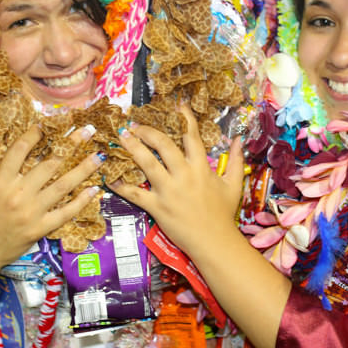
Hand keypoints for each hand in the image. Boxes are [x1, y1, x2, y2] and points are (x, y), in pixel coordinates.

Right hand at [0, 125, 102, 286]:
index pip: (20, 150)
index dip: (35, 134)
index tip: (47, 124)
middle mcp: (19, 193)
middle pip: (49, 163)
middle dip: (69, 144)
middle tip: (87, 130)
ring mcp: (32, 212)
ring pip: (63, 186)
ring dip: (83, 169)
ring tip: (99, 156)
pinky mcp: (40, 228)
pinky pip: (65, 213)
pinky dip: (81, 202)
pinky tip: (95, 190)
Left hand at [110, 105, 244, 254]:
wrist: (215, 242)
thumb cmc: (223, 214)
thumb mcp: (234, 184)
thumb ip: (236, 160)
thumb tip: (239, 140)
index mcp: (201, 168)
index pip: (191, 137)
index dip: (184, 118)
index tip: (177, 105)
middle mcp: (184, 175)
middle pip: (164, 145)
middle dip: (148, 131)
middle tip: (135, 124)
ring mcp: (168, 191)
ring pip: (147, 164)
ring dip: (132, 148)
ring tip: (121, 136)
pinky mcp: (157, 207)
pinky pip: (134, 193)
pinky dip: (120, 185)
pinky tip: (109, 176)